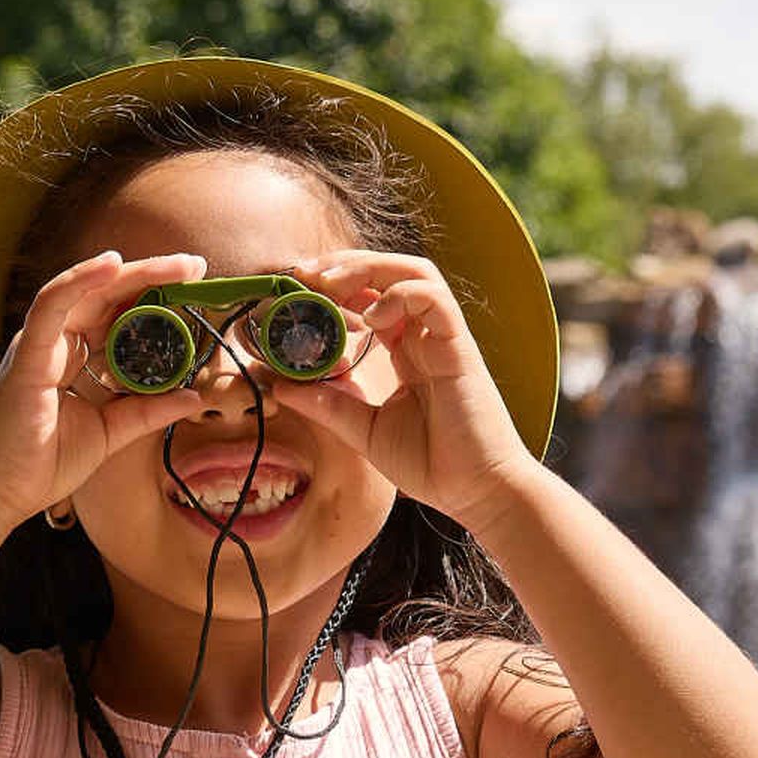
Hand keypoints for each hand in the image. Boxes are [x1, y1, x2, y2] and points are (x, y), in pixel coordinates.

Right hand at [0, 249, 220, 529]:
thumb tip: (193, 397)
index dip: (155, 299)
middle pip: (108, 295)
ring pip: (87, 291)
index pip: (118, 316)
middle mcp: (57, 343)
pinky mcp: (27, 354)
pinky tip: (113, 265)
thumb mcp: (110, 433)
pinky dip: (80, 281)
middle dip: (153, 276)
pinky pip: (52, 305)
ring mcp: (41, 345)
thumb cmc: (42, 465)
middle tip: (196, 265)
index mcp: (75, 358)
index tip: (196, 289)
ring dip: (133, 273)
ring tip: (177, 265)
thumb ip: (147, 412)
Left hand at [279, 249, 542, 523]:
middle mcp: (426, 337)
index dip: (336, 287)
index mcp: (407, 352)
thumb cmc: (433, 464)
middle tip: (304, 273)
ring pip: (414, 272)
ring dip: (369, 268)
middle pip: (390, 273)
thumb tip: (280, 386)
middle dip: (345, 264)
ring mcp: (444, 339)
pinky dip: (400, 294)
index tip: (298, 291)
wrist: (477, 493)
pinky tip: (373, 317)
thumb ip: (328, 404)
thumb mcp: (366, 431)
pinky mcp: (459, 348)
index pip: (372, 298)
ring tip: (331, 284)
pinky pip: (434, 298)